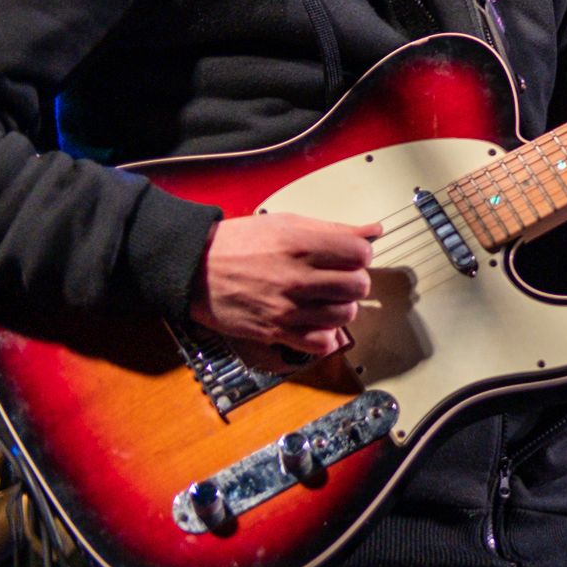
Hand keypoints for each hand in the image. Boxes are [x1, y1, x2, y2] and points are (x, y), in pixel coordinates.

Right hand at [190, 213, 378, 358]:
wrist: (192, 267)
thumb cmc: (238, 243)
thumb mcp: (286, 223)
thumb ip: (333, 230)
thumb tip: (373, 231)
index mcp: (301, 244)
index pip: (361, 253)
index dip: (359, 255)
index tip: (348, 257)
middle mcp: (296, 277)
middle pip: (358, 286)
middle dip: (353, 282)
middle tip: (337, 280)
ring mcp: (286, 307)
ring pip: (345, 315)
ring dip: (340, 309)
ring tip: (324, 300)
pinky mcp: (274, 332)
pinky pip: (321, 344)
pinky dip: (324, 337)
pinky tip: (314, 323)